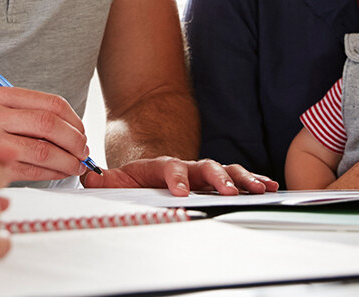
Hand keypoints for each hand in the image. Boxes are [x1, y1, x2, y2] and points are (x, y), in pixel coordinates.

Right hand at [0, 86, 94, 182]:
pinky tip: (60, 173)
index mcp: (3, 97)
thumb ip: (33, 113)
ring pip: (43, 150)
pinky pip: (32, 172)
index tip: (82, 132)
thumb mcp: (3, 110)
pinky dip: (53, 174)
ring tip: (76, 166)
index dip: (75, 121)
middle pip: (49, 125)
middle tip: (83, 152)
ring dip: (68, 161)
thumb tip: (77, 131)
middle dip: (75, 141)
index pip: (53, 104)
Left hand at [79, 156, 279, 195]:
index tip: (180, 191)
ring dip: (243, 178)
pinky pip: (238, 179)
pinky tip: (270, 186)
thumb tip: (88, 177)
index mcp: (162, 166)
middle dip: (217, 178)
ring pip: (226, 170)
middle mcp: (187, 167)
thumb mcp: (116, 179)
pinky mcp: (215, 181)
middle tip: (226, 190)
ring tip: (258, 188)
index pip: (170, 168)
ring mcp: (203, 173)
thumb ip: (101, 180)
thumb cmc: (135, 178)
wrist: (148, 167)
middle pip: (205, 167)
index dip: (175, 178)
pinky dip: (254, 181)